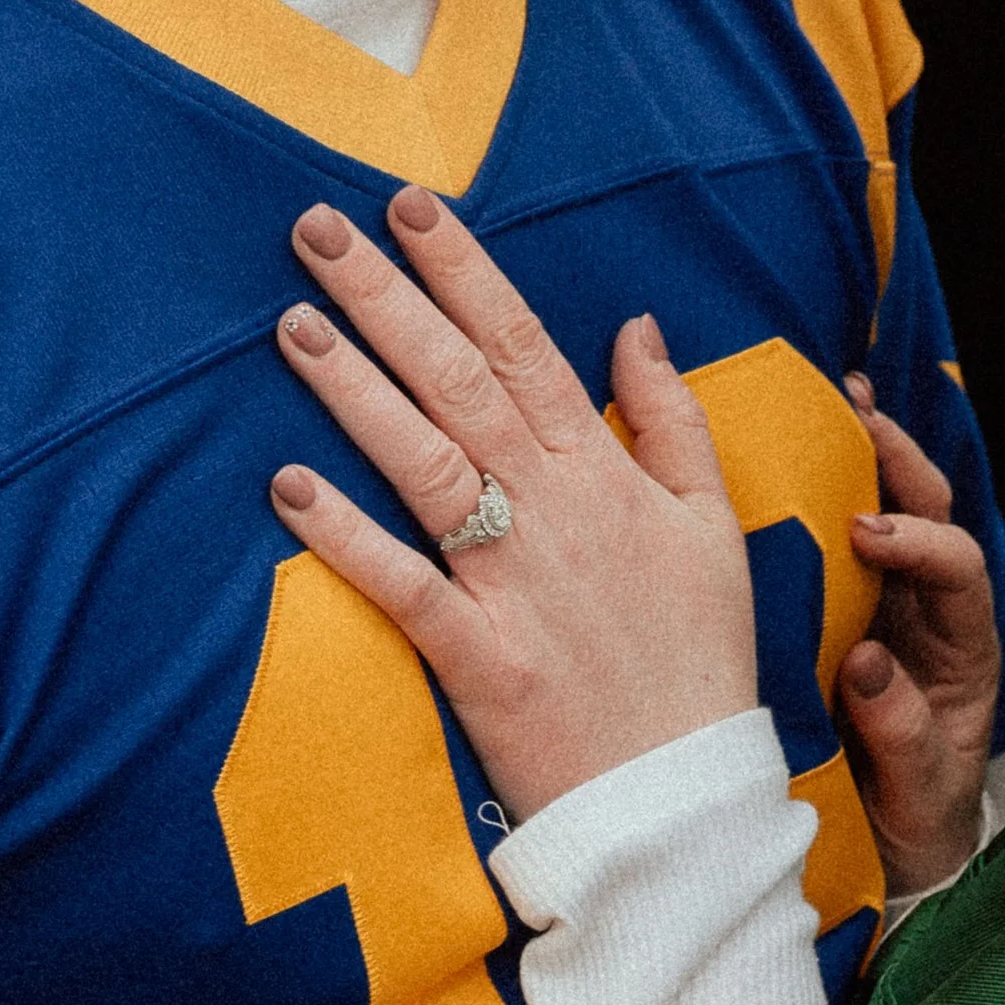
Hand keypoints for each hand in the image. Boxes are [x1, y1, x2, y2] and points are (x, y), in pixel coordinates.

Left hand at [268, 187, 756, 818]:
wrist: (684, 799)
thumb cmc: (699, 658)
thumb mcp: (714, 525)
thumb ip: (675, 420)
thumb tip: (637, 327)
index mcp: (606, 474)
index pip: (526, 346)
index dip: (467, 272)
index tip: (413, 206)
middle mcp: (553, 512)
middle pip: (459, 382)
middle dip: (387, 299)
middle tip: (317, 227)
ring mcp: (510, 583)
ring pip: (424, 462)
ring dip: (355, 389)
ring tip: (292, 322)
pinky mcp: (476, 657)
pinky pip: (402, 584)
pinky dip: (347, 536)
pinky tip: (290, 485)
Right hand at [835, 383, 1002, 894]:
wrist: (890, 847)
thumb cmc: (915, 821)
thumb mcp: (919, 793)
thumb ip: (902, 733)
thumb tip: (865, 664)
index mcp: (965, 650)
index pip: (961, 571)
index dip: (921, 544)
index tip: (868, 533)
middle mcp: (931, 612)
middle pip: (932, 512)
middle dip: (899, 457)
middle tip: (854, 411)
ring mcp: (886, 603)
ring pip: (887, 508)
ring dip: (864, 451)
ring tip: (832, 396)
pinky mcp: (842, 607)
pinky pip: (835, 538)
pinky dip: (820, 489)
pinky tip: (785, 451)